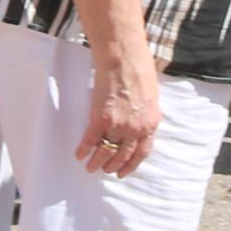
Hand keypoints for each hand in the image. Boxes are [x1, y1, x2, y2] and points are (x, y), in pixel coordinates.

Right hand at [78, 48, 164, 179]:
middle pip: (122, 155)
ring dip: (97, 162)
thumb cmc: (140, 70)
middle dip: (112, 166)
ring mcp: (118, 125)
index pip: (141, 153)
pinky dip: (84, 149)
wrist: (125, 59)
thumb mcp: (151, 97)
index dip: (130, 165)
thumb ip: (146, 114)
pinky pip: (91, 140)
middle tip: (105, 170)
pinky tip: (79, 155)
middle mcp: (135, 129)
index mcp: (150, 124)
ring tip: (90, 168)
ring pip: (106, 151)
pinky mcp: (101, 118)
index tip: (122, 172)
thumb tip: (139, 123)